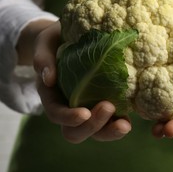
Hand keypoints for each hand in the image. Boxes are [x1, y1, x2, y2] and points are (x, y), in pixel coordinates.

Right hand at [30, 21, 130, 142]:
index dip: (68, 118)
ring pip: (96, 133)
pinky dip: (120, 124)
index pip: (56, 114)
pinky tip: (129, 119)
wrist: (68, 38)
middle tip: (108, 107)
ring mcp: (88, 109)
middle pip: (76, 132)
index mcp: (52, 96)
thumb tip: (48, 79)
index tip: (84, 113)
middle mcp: (69, 108)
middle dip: (92, 126)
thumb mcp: (45, 43)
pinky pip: (112, 122)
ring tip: (125, 124)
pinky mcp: (105, 105)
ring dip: (110, 132)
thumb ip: (42, 58)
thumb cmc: (55, 40)